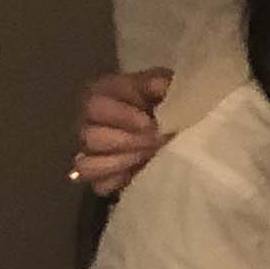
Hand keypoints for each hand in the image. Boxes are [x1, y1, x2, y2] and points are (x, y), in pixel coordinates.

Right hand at [71, 66, 171, 195]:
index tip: (151, 122)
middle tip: (155, 141)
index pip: (95, 105)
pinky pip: (98, 185)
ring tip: (148, 155)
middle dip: (127, 141)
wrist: (182, 129)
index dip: (123, 115)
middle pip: (89, 136)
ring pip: (87, 164)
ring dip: (122, 161)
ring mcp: (91, 151)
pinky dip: (119, 181)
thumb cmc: (169, 102)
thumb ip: (160, 83)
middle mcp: (89, 122)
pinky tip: (140, 171)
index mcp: (102, 94)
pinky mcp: (101, 177)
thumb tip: (158, 86)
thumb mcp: (169, 86)